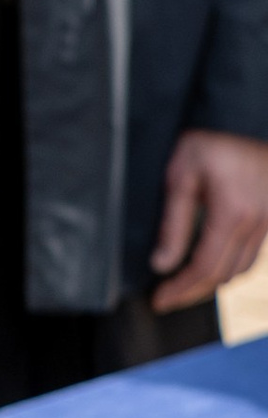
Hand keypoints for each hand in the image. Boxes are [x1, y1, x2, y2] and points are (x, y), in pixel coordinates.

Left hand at [151, 128, 267, 310]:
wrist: (243, 117)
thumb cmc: (210, 140)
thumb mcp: (181, 175)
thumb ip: (174, 223)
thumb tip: (162, 263)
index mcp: (233, 214)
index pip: (204, 267)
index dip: (180, 289)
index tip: (159, 300)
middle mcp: (257, 222)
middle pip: (224, 275)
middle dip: (193, 292)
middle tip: (166, 298)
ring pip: (241, 268)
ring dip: (213, 282)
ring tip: (184, 285)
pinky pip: (253, 254)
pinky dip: (230, 266)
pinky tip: (211, 264)